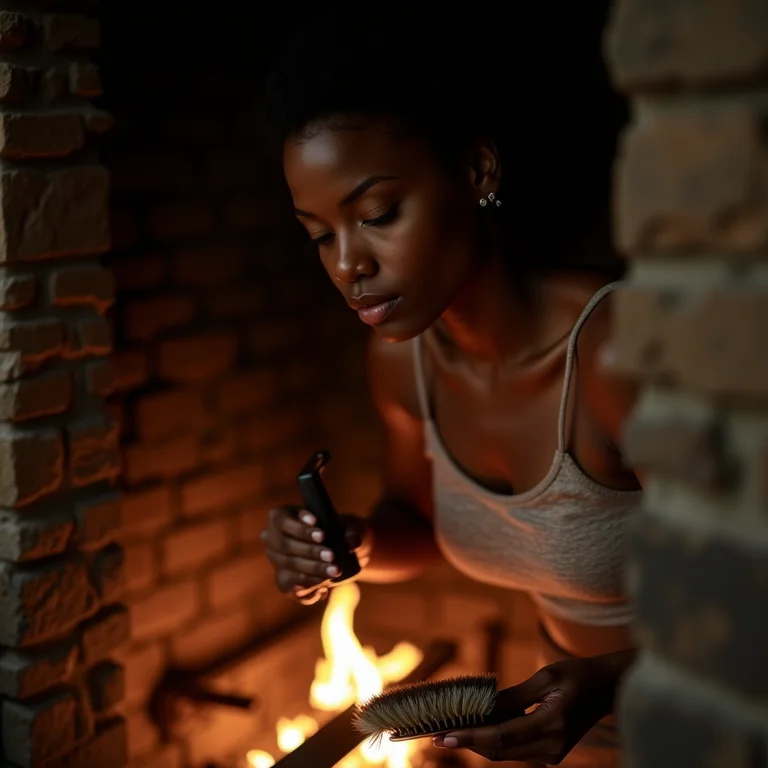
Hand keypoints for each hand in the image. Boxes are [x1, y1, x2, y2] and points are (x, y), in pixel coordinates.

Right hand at [260, 506, 369, 604]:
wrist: (341, 550)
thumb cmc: (340, 531)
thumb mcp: (350, 528)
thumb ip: (352, 533)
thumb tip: (351, 543)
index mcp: (281, 516)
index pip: (282, 520)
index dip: (300, 528)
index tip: (322, 534)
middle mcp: (271, 538)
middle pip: (285, 545)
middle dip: (309, 551)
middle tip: (332, 555)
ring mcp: (276, 560)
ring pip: (289, 566)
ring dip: (312, 570)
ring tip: (335, 571)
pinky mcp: (283, 580)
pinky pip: (290, 587)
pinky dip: (307, 587)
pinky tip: (322, 589)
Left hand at [433, 655, 623, 763]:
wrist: (608, 687)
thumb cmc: (577, 674)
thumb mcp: (545, 677)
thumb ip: (513, 696)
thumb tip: (481, 706)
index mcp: (553, 724)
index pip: (501, 735)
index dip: (469, 736)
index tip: (443, 735)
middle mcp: (552, 746)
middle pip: (499, 750)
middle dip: (466, 742)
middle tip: (435, 735)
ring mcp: (552, 753)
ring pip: (505, 752)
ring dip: (476, 742)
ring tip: (448, 730)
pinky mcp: (550, 751)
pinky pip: (514, 748)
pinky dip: (492, 739)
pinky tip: (473, 727)